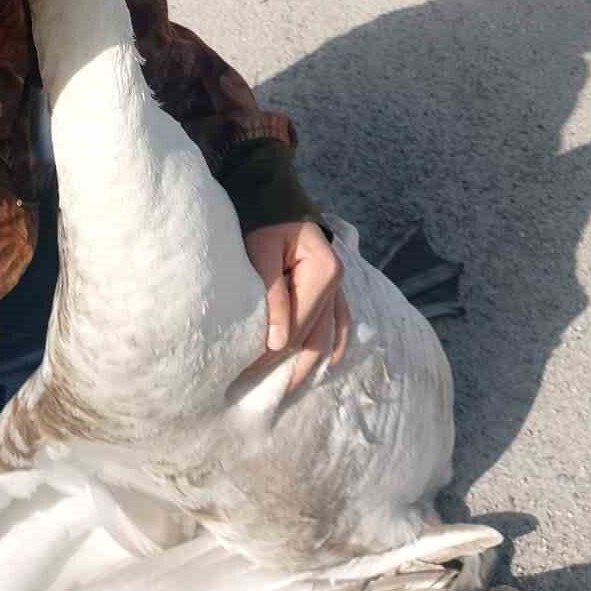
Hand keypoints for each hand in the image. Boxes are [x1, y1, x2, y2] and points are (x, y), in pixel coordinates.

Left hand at [244, 221, 349, 392]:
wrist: (273, 195)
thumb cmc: (264, 220)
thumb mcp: (262, 252)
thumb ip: (273, 296)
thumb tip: (278, 344)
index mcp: (324, 271)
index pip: (300, 324)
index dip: (275, 351)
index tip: (249, 372)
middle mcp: (337, 281)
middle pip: (316, 334)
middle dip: (291, 365)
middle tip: (265, 395)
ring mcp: (338, 285)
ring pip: (330, 335)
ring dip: (311, 364)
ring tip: (288, 391)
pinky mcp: (332, 287)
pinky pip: (340, 322)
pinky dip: (334, 345)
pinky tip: (326, 366)